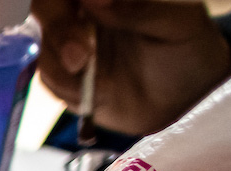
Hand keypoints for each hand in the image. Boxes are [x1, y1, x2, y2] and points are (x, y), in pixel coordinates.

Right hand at [29, 0, 230, 135]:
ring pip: (42, 45)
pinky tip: (94, 94)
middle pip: (45, 7)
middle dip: (59, 30)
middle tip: (80, 59)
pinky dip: (64, 87)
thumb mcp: (177, 24)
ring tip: (93, 81)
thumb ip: (139, 9)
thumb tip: (95, 0)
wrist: (184, 101)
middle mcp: (84, 13)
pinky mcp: (64, 77)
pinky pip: (47, 77)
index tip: (88, 6)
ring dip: (60, 66)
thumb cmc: (188, 51)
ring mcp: (70, 44)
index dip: (67, 1)